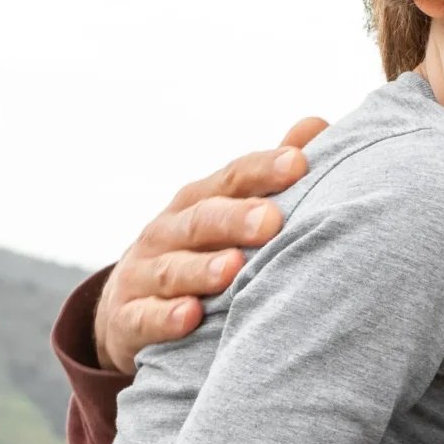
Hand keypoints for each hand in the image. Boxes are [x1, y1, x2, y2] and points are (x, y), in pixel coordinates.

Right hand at [92, 118, 328, 374]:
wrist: (128, 307)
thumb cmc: (197, 251)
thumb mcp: (225, 210)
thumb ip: (267, 175)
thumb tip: (316, 126)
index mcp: (198, 201)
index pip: (232, 179)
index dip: (263, 170)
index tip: (298, 163)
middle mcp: (168, 232)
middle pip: (201, 220)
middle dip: (234, 219)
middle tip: (271, 220)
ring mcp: (144, 274)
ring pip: (173, 269)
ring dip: (201, 269)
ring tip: (233, 268)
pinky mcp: (128, 318)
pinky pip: (145, 318)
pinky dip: (165, 318)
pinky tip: (190, 317)